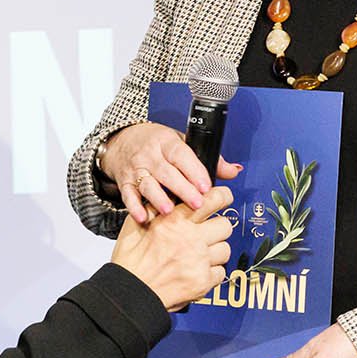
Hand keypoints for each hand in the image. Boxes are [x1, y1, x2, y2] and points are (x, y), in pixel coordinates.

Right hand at [102, 123, 238, 224]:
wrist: (123, 140)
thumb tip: (233, 171)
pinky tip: (143, 217)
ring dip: (158, 198)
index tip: (206, 187)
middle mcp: (150, 155)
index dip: (194, 171)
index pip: (181, 155)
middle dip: (182, 189)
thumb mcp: (180, 143)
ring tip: (169, 211)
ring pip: (147, 184)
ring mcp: (136, 169)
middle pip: (166, 172)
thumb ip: (206, 160)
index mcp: (167, 142)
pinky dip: (134, 207)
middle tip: (197, 204)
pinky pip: (128, 195)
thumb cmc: (157, 144)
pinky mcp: (124, 182)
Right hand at [110, 186, 236, 312]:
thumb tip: (172, 196)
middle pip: (225, 225)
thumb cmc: (129, 261)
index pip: (212, 200)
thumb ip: (155, 208)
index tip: (224, 197)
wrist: (129, 293)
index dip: (222, 196)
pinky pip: (220, 272)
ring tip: (199, 255)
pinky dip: (212, 272)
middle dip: (218, 227)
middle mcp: (191, 239)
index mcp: (174, 222)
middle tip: (208, 233)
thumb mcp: (135, 224)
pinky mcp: (203, 281)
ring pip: (225, 249)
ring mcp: (199, 261)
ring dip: (215, 251)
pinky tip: (197, 271)